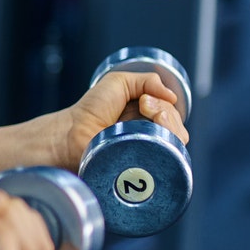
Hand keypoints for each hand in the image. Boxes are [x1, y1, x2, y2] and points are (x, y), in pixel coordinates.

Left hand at [54, 71, 189, 168]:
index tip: (145, 101)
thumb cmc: (91, 109)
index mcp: (147, 119)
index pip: (173, 115)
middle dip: (166, 113)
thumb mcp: (118, 83)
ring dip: (167, 126)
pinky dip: (164, 145)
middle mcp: (150, 137)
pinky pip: (167, 161)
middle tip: (144, 107)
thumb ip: (147, 80)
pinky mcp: (143, 169)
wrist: (72, 133)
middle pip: (178, 128)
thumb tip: (174, 97)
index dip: (165, 105)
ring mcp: (147, 154)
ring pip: (176, 144)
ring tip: (146, 119)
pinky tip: (147, 137)